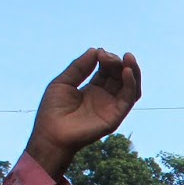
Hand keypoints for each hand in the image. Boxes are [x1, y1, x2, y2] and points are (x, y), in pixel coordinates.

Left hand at [24, 49, 142, 178]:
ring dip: (132, 71)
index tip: (99, 53)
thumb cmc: (53, 110)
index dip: (106, 59)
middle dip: (118, 62)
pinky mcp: (116, 116)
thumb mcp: (63, 82)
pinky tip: (126, 71)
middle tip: (109, 56)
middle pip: (120, 76)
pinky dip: (131, 84)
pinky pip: (129, 98)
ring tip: (128, 58)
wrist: (52, 133)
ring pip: (130, 86)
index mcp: (92, 89)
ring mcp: (111, 107)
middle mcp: (105, 97)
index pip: (107, 70)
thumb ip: (79, 67)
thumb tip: (95, 50)